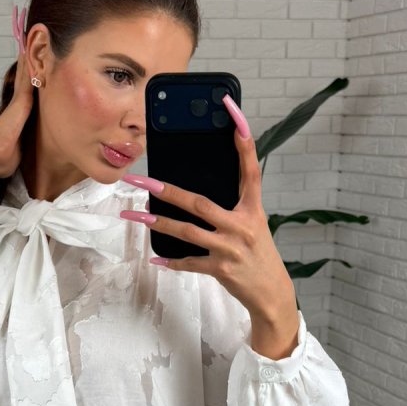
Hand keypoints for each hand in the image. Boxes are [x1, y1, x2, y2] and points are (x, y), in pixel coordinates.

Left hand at [119, 94, 297, 324]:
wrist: (272, 294)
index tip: (232, 112)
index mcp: (253, 209)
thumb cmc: (258, 255)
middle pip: (200, 203)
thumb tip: (196, 193)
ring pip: (187, 232)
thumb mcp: (253, 224)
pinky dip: (171, 261)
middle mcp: (242, 225)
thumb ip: (232, 207)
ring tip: (134, 215)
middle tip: (141, 180)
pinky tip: (154, 258)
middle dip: (167, 191)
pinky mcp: (221, 269)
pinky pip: (189, 263)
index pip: (250, 168)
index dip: (243, 140)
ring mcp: (230, 248)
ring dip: (157, 223)